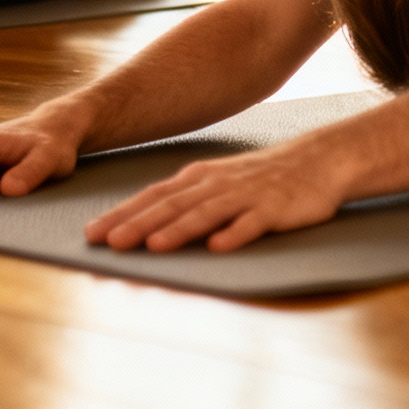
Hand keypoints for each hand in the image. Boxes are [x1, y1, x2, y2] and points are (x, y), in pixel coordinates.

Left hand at [84, 145, 344, 253]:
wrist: (318, 160)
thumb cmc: (261, 178)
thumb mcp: (217, 182)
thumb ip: (185, 201)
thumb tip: (142, 224)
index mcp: (199, 178)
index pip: (152, 197)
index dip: (121, 214)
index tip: (91, 234)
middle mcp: (216, 184)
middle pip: (171, 206)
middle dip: (137, 224)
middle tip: (108, 244)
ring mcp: (246, 195)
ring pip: (206, 213)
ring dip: (178, 230)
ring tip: (153, 247)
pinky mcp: (274, 209)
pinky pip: (252, 223)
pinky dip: (234, 233)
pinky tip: (218, 247)